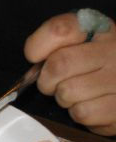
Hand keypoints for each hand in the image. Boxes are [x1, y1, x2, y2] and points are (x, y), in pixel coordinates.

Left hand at [24, 12, 115, 135]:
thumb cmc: (94, 67)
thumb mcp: (76, 45)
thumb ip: (51, 47)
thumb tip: (33, 67)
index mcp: (98, 27)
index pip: (58, 30)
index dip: (38, 47)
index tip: (35, 57)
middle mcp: (113, 49)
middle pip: (59, 65)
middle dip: (47, 80)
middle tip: (54, 84)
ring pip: (67, 93)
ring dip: (64, 99)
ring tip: (78, 93)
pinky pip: (82, 113)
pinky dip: (79, 113)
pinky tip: (91, 104)